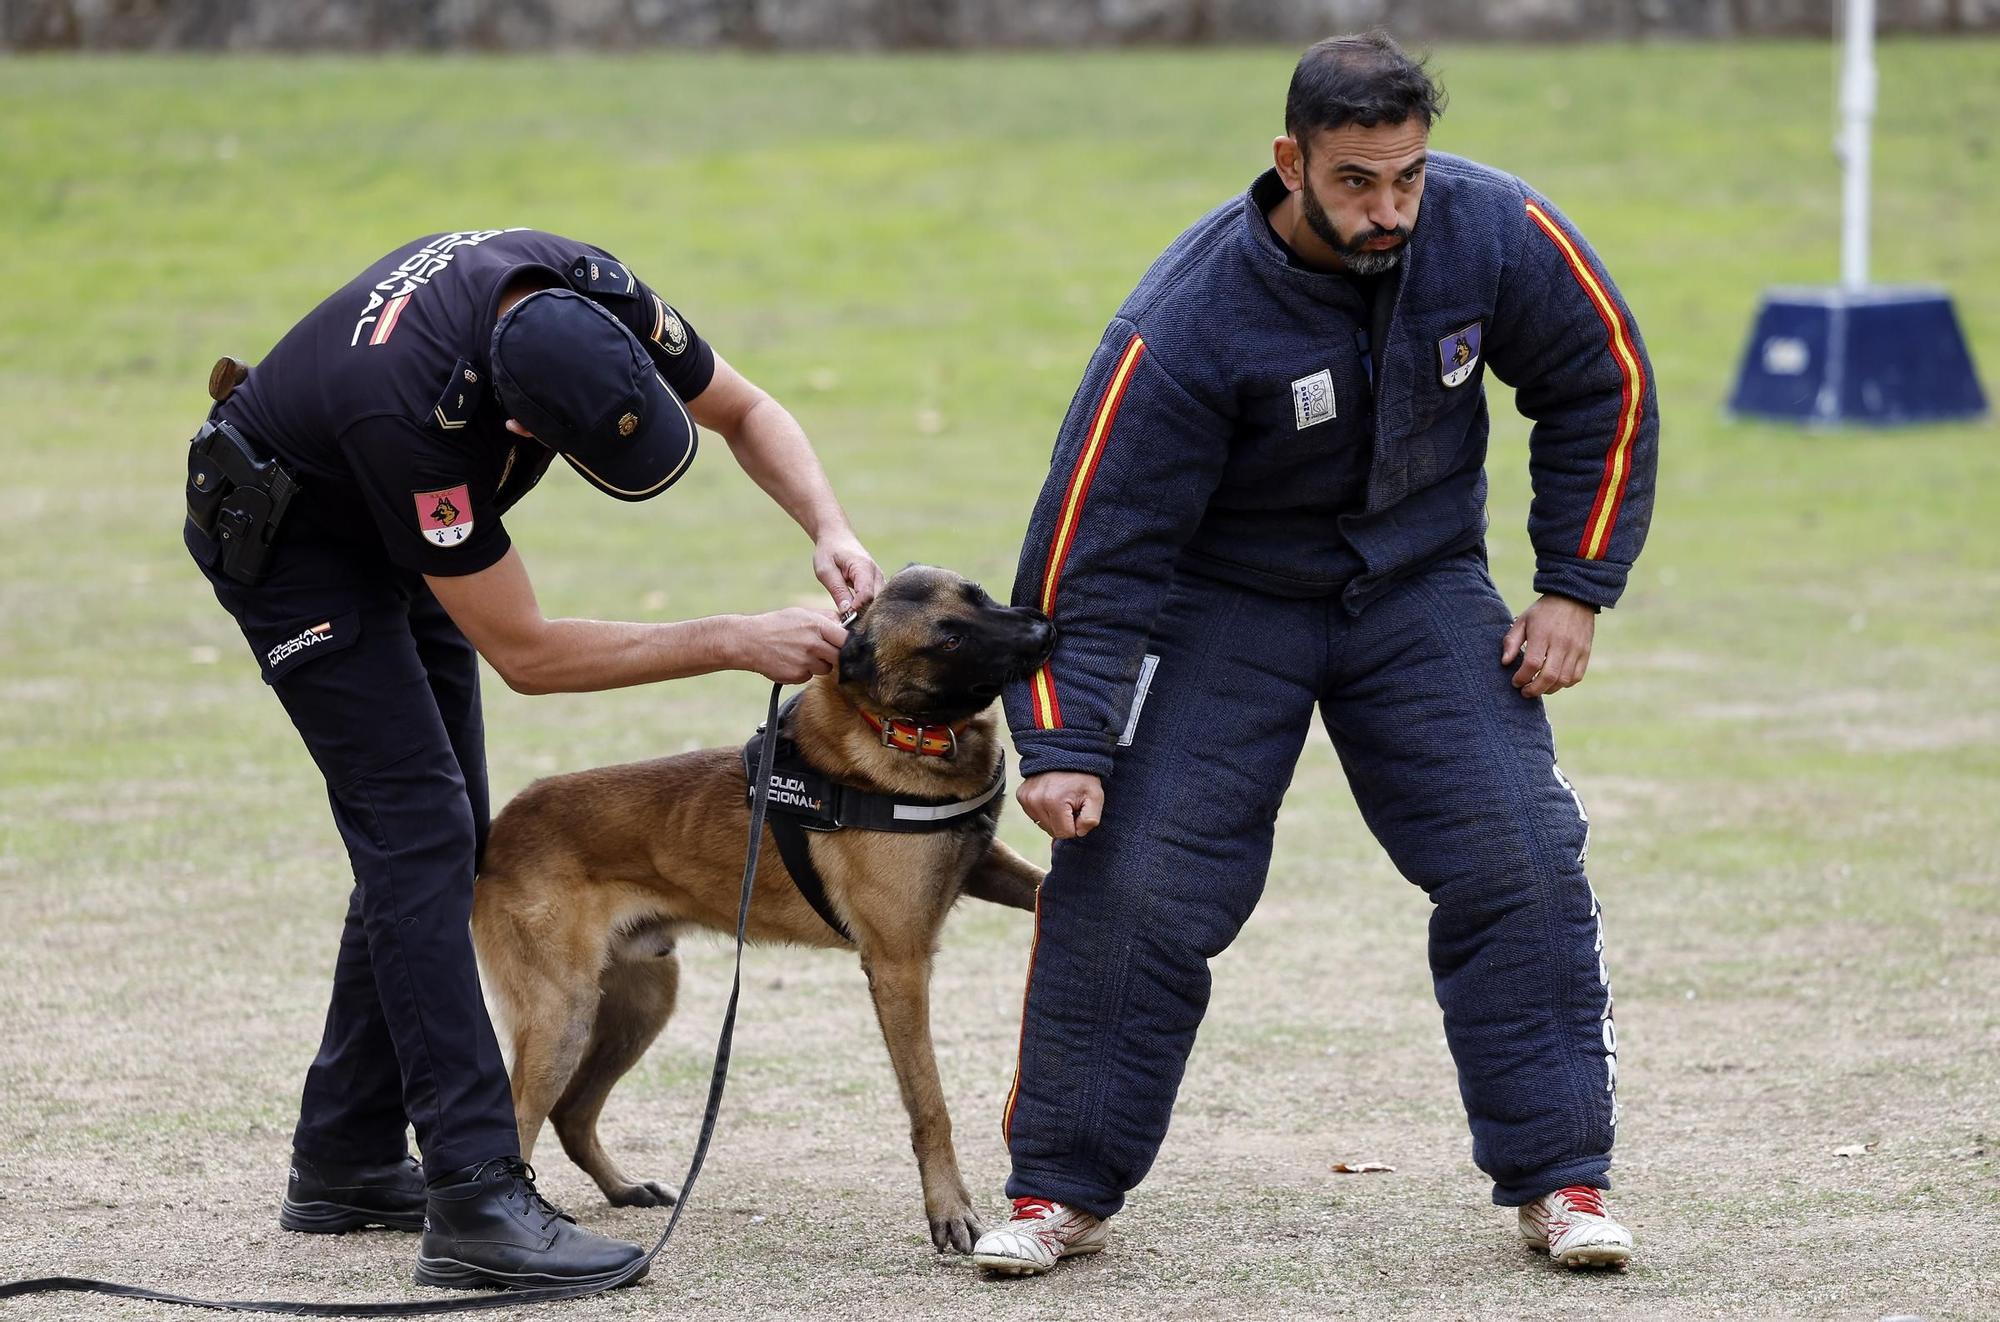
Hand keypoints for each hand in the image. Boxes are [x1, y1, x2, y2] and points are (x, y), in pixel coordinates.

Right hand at [731, 607, 846, 683]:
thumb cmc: (776, 625)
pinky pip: (810, 676)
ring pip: (826, 668)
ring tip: (801, 654)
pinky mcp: (798, 676)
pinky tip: (791, 661)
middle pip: (840, 657)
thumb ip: (825, 619)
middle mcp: (814, 644)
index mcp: (818, 626)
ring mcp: (806, 662)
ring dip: (819, 664)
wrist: (749, 641)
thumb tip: (845, 624)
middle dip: (836, 656)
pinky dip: (804, 671)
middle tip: (824, 651)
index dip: (849, 644)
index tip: (848, 646)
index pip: (846, 639)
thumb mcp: (801, 614)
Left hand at [812, 528, 883, 615]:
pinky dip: (868, 607)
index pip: (866, 595)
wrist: (837, 537)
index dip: (857, 609)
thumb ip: (837, 591)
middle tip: (848, 622)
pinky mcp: (878, 583)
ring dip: (867, 611)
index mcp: (863, 567)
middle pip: (876, 601)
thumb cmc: (829, 552)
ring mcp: (880, 578)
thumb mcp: (825, 571)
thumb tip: (847, 612)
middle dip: (864, 614)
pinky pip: (876, 599)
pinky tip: (856, 612)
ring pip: (879, 602)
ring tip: (852, 618)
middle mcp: (876, 573)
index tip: (846, 618)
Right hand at [1017, 772, 1104, 839]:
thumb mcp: (1095, 797)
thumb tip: (1078, 833)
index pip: (1065, 834)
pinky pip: (1034, 816)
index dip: (1076, 825)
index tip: (1078, 810)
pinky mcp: (1021, 796)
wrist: (1064, 754)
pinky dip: (1044, 811)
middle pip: (1053, 831)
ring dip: (1054, 817)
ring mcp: (1026, 798)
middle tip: (1070, 803)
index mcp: (1053, 802)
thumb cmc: (1082, 777)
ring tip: (1061, 799)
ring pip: (1043, 825)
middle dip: (1064, 822)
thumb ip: (1090, 820)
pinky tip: (1051, 797)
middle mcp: (1035, 801)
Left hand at [1500, 594, 1597, 698]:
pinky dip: (1564, 684)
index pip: (1532, 664)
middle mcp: (1561, 643)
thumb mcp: (1523, 621)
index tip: (1515, 682)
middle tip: (1525, 692)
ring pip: (1563, 680)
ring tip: (1538, 687)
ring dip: (1549, 689)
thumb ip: (1511, 641)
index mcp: (1542, 634)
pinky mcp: (1586, 652)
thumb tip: (1505, 663)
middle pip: (1548, 676)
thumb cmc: (1543, 612)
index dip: (1521, 677)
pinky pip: (1576, 677)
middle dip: (1534, 690)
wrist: (1574, 598)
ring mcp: (1576, 649)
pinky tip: (1554, 681)